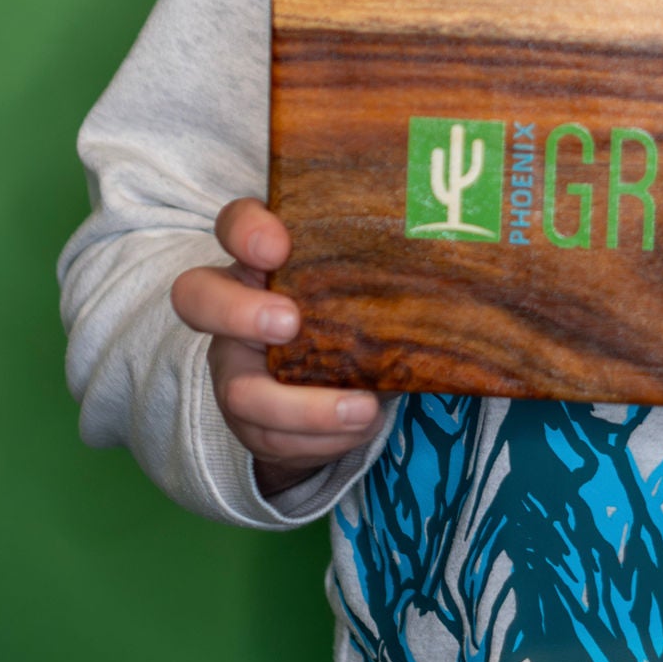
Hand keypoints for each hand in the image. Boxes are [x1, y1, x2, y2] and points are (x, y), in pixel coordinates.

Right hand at [169, 197, 382, 497]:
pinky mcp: (250, 416)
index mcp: (263, 254)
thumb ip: (388, 251)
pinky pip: (269, 436)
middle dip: (239, 312)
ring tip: (363, 410)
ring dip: (302, 407)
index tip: (279, 245)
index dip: (246, 230)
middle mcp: (236, 304)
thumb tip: (465, 228)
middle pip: (197, 297)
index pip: (234, 222)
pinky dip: (319, 439)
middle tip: (291, 323)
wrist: (338, 370)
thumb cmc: (355, 299)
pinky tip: (361, 428)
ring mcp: (236, 362)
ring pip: (238, 390)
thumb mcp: (364, 271)